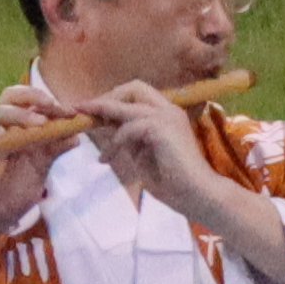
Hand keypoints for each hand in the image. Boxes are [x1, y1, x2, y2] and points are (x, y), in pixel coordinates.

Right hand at [0, 81, 80, 240]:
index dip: (51, 104)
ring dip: (21, 115)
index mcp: (18, 128)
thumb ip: (52, 152)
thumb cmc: (14, 193)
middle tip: (53, 106)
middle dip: (34, 96)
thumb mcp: (38, 170)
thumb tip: (76, 136)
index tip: (70, 112)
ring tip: (39, 125)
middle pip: (13, 96)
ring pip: (0, 111)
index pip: (32, 103)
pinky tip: (5, 135)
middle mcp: (1, 126)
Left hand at [71, 78, 211, 216]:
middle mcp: (169, 110)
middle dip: (108, 97)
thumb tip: (114, 133)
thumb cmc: (177, 185)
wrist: (200, 196)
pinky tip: (106, 159)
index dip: (115, 101)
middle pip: (134, 87)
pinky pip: (127, 128)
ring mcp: (167, 116)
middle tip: (85, 110)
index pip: (139, 97)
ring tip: (84, 126)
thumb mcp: (145, 158)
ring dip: (103, 115)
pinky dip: (114, 142)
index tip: (94, 114)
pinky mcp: (161, 127)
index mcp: (169, 116)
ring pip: (126, 105)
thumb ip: (132, 142)